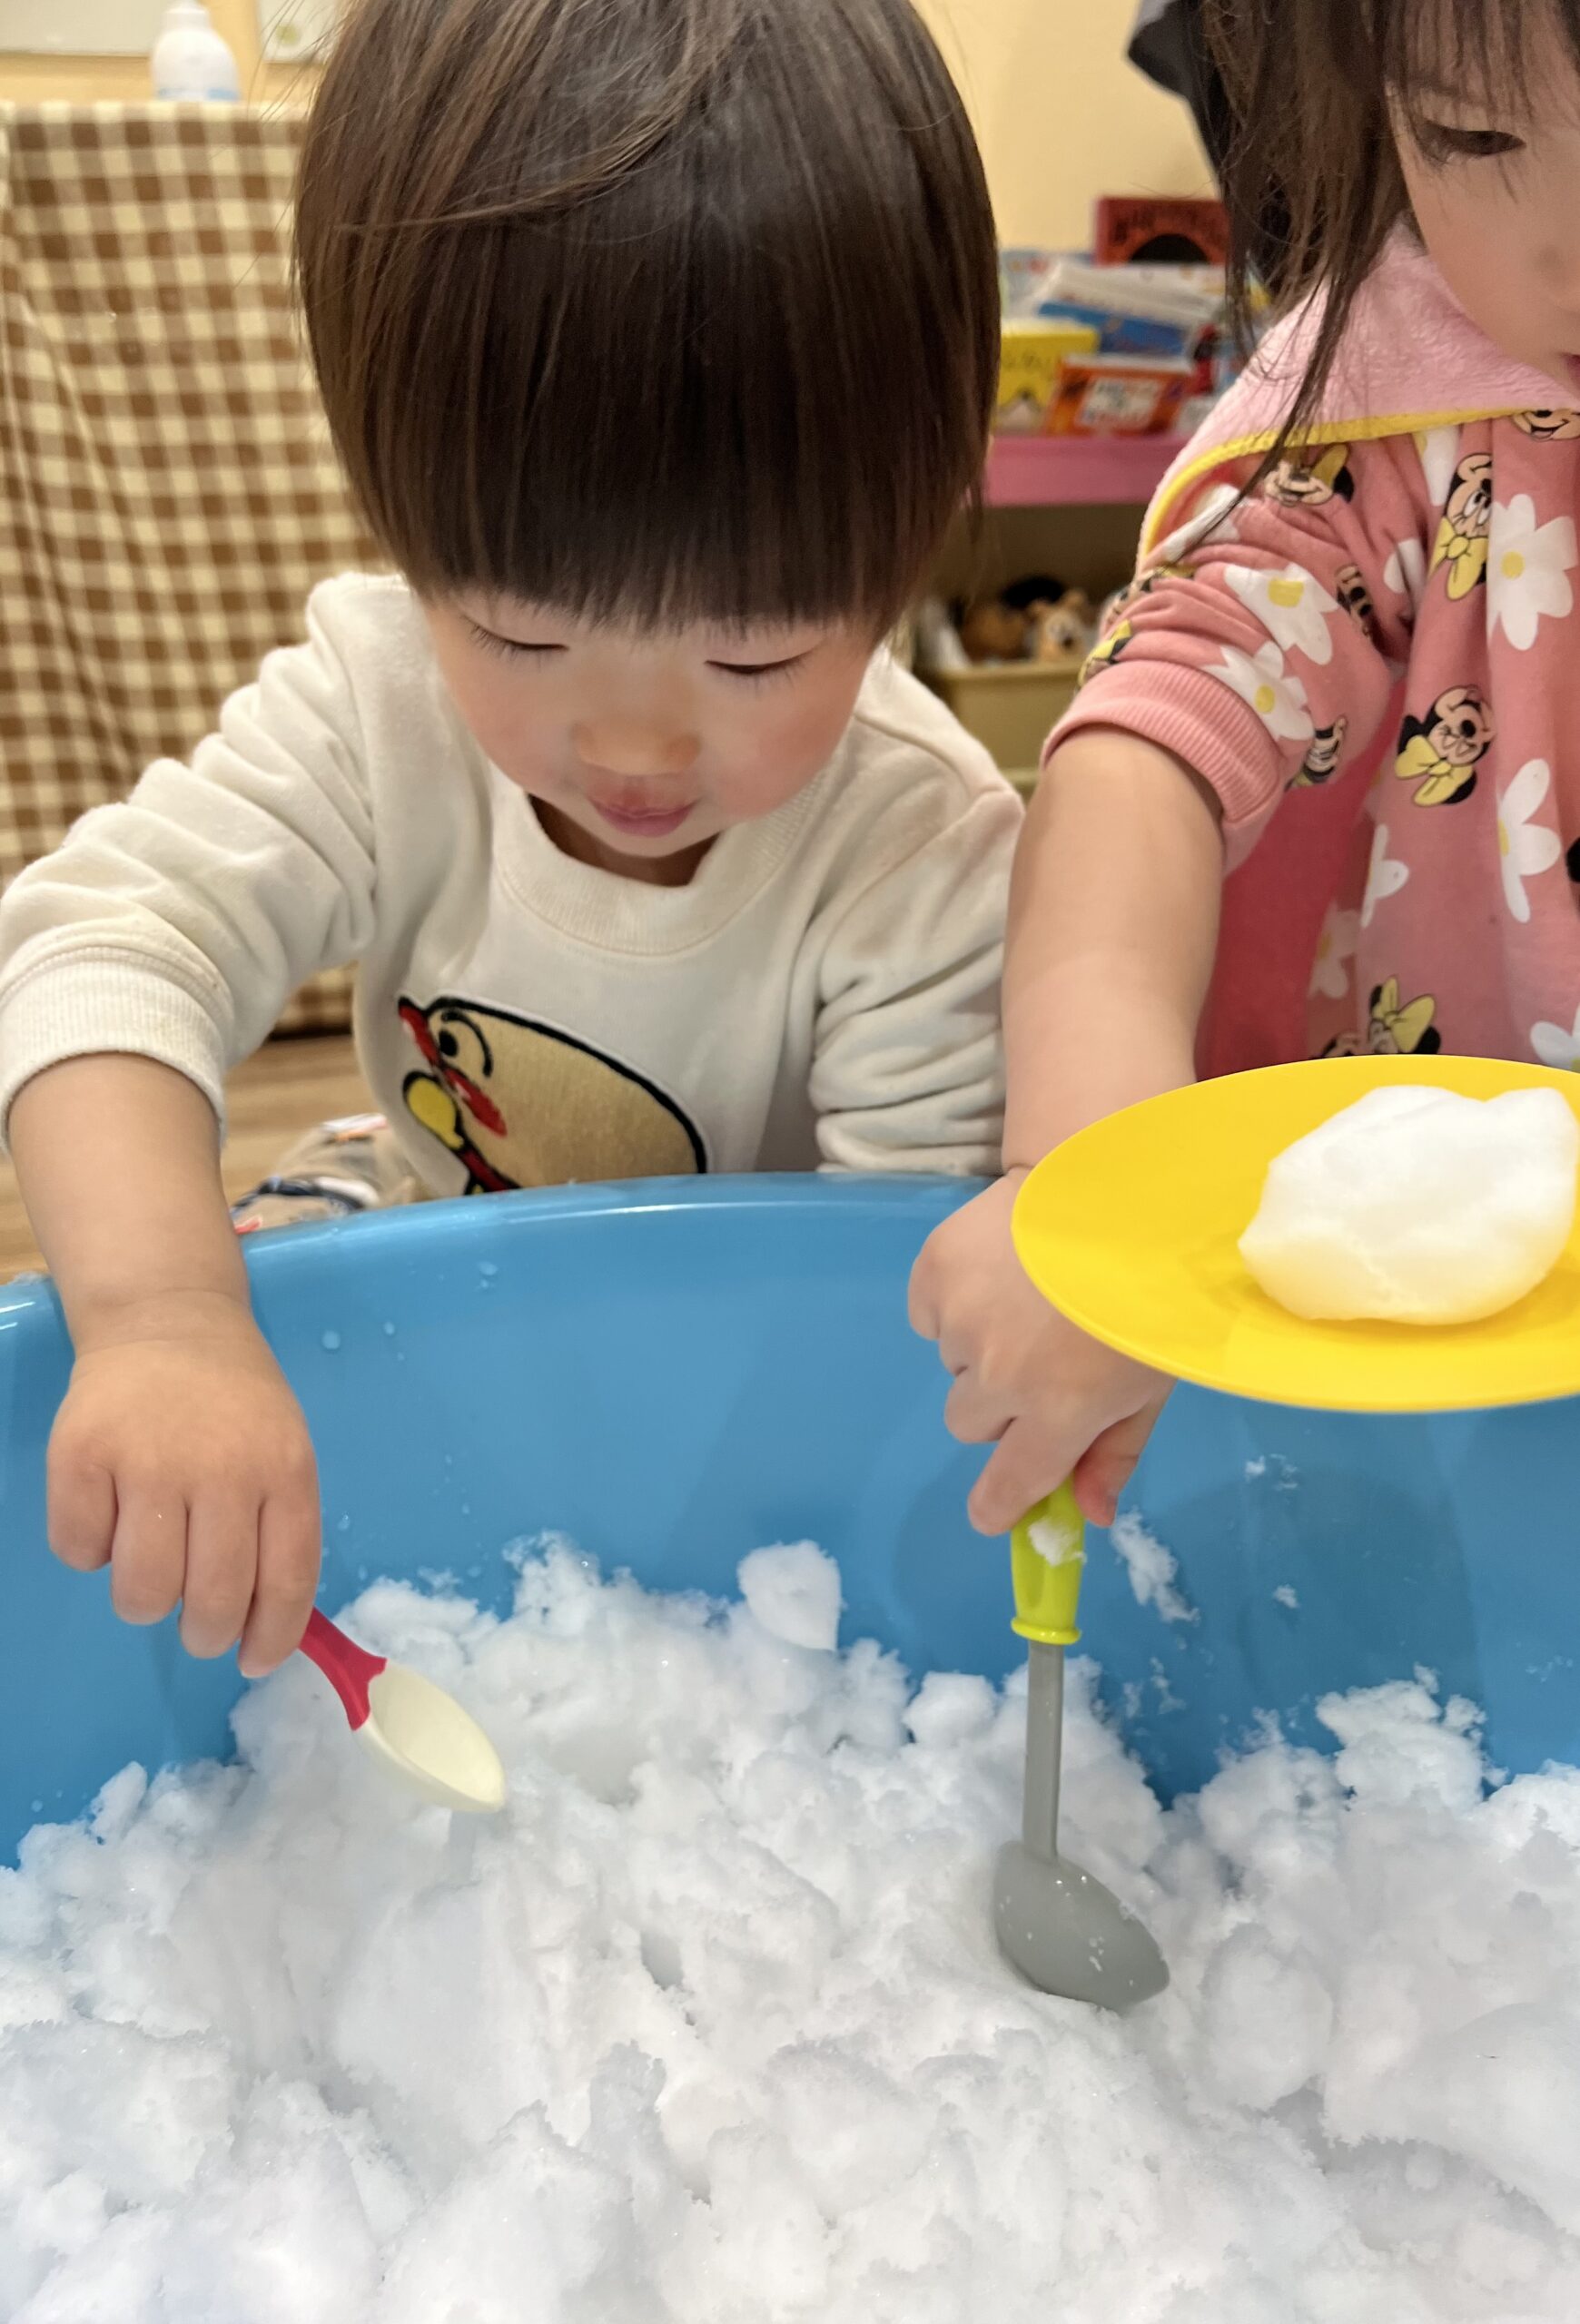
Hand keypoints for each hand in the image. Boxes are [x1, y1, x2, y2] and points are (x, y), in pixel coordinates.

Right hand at [46, 1294, 319, 1674]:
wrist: (169, 1319)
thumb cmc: (233, 1402)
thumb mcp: (283, 1451)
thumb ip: (279, 1531)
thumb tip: (265, 1632)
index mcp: (283, 1469)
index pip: (285, 1580)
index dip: (270, 1636)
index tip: (254, 1662)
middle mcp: (220, 1467)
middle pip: (210, 1599)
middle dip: (203, 1632)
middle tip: (196, 1625)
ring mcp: (147, 1459)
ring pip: (140, 1592)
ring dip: (143, 1598)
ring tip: (151, 1559)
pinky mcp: (80, 1454)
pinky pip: (78, 1551)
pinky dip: (90, 1550)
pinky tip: (110, 1512)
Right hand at [909, 1171, 1170, 1534]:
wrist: (1115, 1184)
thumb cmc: (1152, 1289)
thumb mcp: (1153, 1379)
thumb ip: (1117, 1451)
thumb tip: (1088, 1516)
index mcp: (1060, 1409)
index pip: (1007, 1484)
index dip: (998, 1504)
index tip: (993, 1510)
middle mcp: (999, 1375)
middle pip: (970, 1423)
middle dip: (1000, 1404)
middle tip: (1040, 1358)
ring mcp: (960, 1322)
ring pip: (954, 1363)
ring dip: (981, 1344)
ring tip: (1028, 1295)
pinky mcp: (934, 1273)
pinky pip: (932, 1315)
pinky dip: (957, 1302)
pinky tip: (1000, 1268)